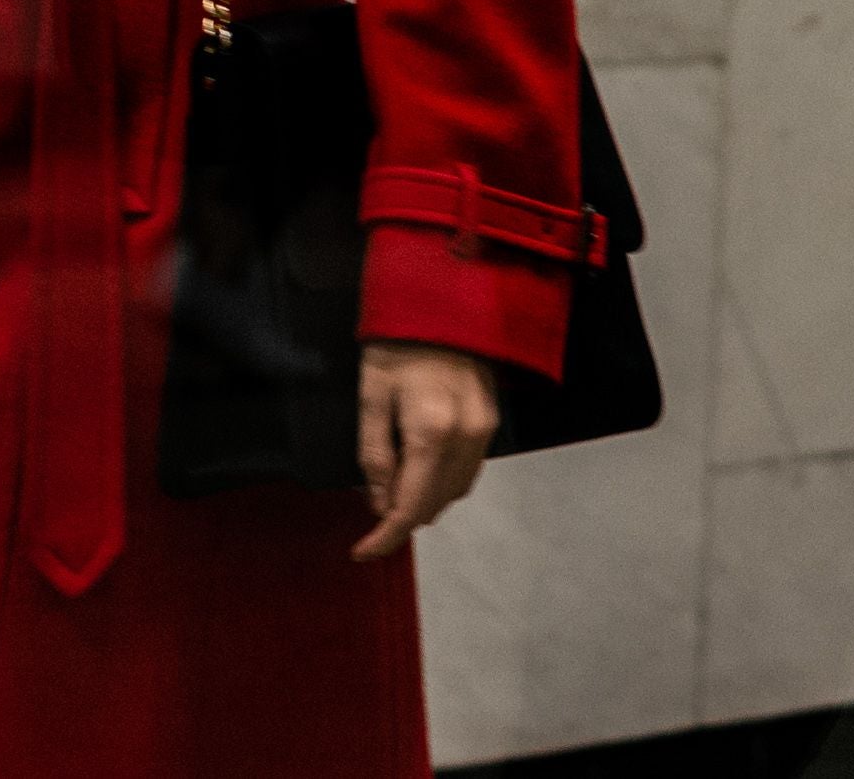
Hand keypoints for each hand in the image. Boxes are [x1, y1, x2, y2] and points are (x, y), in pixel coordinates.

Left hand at [352, 342, 498, 562]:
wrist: (442, 303)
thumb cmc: (399, 344)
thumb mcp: (371, 397)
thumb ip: (375, 457)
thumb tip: (379, 505)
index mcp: (430, 431)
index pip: (410, 507)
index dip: (384, 537)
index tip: (363, 551)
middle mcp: (465, 436)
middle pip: (435, 506)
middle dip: (400, 518)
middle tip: (370, 513)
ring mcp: (484, 429)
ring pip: (454, 492)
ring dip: (423, 502)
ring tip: (392, 488)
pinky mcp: (491, 422)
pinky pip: (468, 471)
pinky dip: (442, 482)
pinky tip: (420, 470)